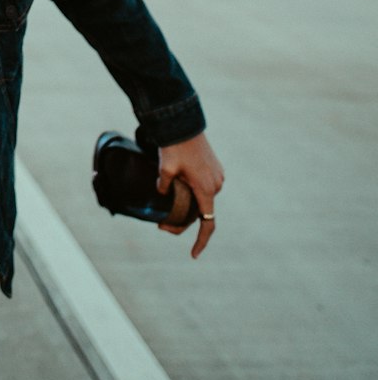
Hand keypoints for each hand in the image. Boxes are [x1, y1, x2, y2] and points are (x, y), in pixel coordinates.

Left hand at [156, 132, 223, 258]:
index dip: (201, 241)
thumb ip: (163, 186)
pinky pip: (204, 188)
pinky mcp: (215, 169)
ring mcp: (218, 176)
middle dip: (184, 222)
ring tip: (167, 204)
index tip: (194, 254)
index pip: (207, 223)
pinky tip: (178, 191)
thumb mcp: (164, 168)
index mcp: (206, 189)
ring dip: (188, 206)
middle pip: (202, 213)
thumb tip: (162, 195)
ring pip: (203, 200)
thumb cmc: (174, 147)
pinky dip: (193, 194)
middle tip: (161, 225)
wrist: (184, 124)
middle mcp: (216, 185)